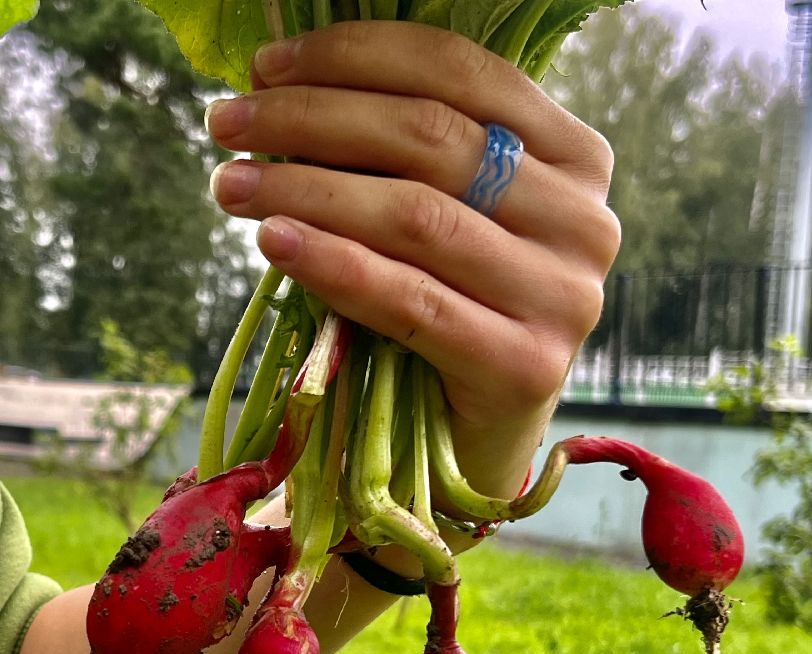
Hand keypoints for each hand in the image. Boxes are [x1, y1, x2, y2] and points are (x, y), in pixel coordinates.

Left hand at [204, 22, 619, 500]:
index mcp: (573, 156)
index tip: (266, 66)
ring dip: (307, 191)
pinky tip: (272, 243)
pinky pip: (410, 301)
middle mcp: (584, 219)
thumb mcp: (441, 216)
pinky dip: (334, 265)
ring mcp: (564, 296)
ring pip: (416, 216)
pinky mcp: (527, 366)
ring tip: (231, 185)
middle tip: (227, 124)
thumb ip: (401, 155)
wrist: (473, 439)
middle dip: (312, 120)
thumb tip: (284, 85)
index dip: (355, 57)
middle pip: (431, 138)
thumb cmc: (447, 310)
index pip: (461, 72)